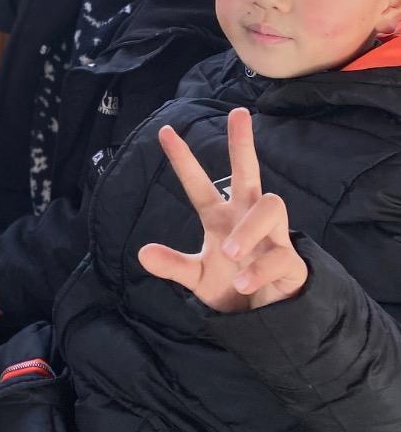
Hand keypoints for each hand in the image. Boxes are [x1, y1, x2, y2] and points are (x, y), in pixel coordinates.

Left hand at [138, 108, 307, 312]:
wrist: (262, 318)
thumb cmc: (230, 287)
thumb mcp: (197, 278)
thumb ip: (173, 266)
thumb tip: (142, 254)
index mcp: (219, 218)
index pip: (199, 184)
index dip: (183, 160)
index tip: (165, 131)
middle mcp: (245, 218)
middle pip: (248, 173)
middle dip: (243, 144)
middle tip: (240, 113)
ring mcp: (271, 236)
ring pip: (271, 206)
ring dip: (249, 229)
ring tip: (230, 251)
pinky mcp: (290, 260)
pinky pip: (280, 254)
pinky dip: (258, 269)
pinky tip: (243, 283)